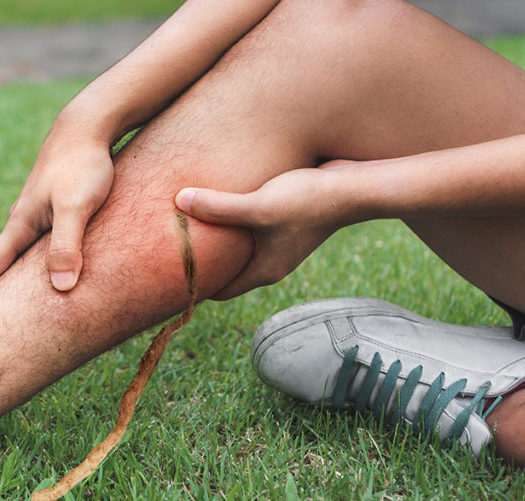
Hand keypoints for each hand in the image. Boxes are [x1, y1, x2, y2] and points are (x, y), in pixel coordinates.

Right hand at [0, 138, 115, 319]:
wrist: (86, 126)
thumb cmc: (82, 165)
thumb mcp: (76, 207)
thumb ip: (67, 246)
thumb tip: (61, 288)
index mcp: (20, 225)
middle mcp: (23, 222)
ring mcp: (37, 215)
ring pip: (17, 256)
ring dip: (3, 279)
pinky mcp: (54, 209)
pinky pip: (38, 245)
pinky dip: (29, 264)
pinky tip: (38, 271)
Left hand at [175, 162, 354, 299]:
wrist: (356, 185)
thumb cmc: (309, 201)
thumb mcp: (258, 206)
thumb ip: (219, 207)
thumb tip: (179, 201)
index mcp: (264, 270)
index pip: (221, 291)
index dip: (195, 286)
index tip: (168, 277)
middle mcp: (272, 261)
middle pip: (228, 269)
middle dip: (203, 261)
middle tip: (170, 250)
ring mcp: (280, 242)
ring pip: (239, 247)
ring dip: (219, 238)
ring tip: (188, 223)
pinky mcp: (286, 221)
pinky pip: (251, 227)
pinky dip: (234, 220)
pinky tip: (220, 198)